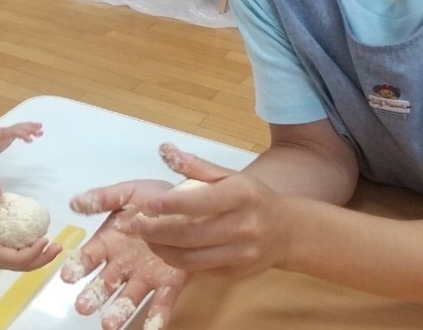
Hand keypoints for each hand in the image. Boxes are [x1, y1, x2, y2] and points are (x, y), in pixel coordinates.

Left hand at [0, 121, 42, 161]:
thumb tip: (0, 131)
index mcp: (0, 133)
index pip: (14, 131)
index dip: (22, 134)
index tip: (31, 139)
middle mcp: (4, 132)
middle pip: (19, 127)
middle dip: (30, 128)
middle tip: (41, 130)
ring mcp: (5, 135)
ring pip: (20, 129)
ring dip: (30, 129)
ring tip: (41, 131)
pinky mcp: (5, 139)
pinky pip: (18, 134)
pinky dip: (26, 134)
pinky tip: (31, 137)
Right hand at [0, 182, 62, 269]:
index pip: (17, 260)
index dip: (33, 252)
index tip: (45, 239)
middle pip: (25, 266)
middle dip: (43, 258)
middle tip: (59, 246)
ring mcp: (0, 261)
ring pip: (24, 265)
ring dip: (41, 257)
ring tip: (55, 246)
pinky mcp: (1, 257)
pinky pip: (20, 259)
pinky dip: (33, 253)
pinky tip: (40, 240)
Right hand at [61, 180, 189, 329]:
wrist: (189, 202)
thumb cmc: (154, 198)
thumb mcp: (127, 193)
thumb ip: (102, 199)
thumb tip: (73, 202)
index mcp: (109, 242)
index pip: (88, 258)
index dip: (77, 266)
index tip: (68, 276)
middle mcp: (123, 264)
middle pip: (104, 284)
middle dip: (93, 295)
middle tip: (83, 307)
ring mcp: (146, 276)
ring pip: (129, 298)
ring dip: (118, 312)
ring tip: (109, 325)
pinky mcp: (169, 283)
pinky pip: (162, 302)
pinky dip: (156, 317)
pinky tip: (152, 328)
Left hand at [128, 143, 292, 278]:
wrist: (286, 231)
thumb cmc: (251, 197)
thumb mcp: (229, 175)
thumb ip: (196, 166)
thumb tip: (164, 149)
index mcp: (242, 195)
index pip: (202, 201)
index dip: (171, 204)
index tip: (147, 204)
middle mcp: (244, 226)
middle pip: (192, 234)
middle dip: (157, 231)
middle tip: (136, 224)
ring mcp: (241, 253)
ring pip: (192, 258)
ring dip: (162, 249)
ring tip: (145, 237)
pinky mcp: (235, 273)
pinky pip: (199, 270)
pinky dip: (176, 260)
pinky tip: (164, 248)